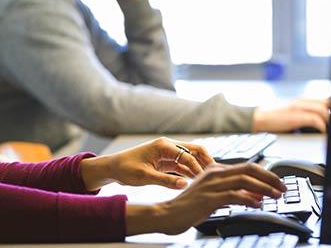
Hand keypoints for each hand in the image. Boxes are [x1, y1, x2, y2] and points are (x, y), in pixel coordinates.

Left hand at [80, 137, 213, 191]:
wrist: (113, 167)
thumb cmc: (125, 168)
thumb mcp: (144, 176)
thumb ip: (165, 180)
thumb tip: (185, 184)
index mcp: (163, 146)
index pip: (188, 155)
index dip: (198, 168)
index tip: (207, 181)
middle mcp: (168, 146)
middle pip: (194, 150)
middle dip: (206, 161)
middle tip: (217, 176)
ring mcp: (167, 153)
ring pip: (190, 158)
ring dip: (199, 167)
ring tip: (210, 180)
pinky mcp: (165, 161)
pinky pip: (183, 165)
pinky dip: (190, 172)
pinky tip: (197, 181)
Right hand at [125, 163, 286, 235]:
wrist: (168, 214)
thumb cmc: (188, 206)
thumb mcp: (211, 195)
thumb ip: (231, 192)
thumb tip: (255, 196)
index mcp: (215, 170)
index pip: (246, 166)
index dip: (265, 173)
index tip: (278, 182)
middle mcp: (214, 174)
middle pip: (248, 169)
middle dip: (269, 178)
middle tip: (283, 187)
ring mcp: (212, 185)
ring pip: (244, 180)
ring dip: (264, 188)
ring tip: (275, 196)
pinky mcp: (209, 197)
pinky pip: (234, 195)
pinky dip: (249, 199)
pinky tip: (257, 205)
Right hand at [253, 97, 330, 132]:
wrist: (258, 118)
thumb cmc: (274, 118)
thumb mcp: (293, 114)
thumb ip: (305, 115)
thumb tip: (320, 124)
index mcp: (302, 100)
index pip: (325, 100)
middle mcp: (302, 101)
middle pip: (327, 103)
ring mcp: (298, 107)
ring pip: (323, 111)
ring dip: (329, 121)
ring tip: (329, 131)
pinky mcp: (295, 116)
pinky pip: (315, 119)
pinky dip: (321, 126)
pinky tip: (320, 131)